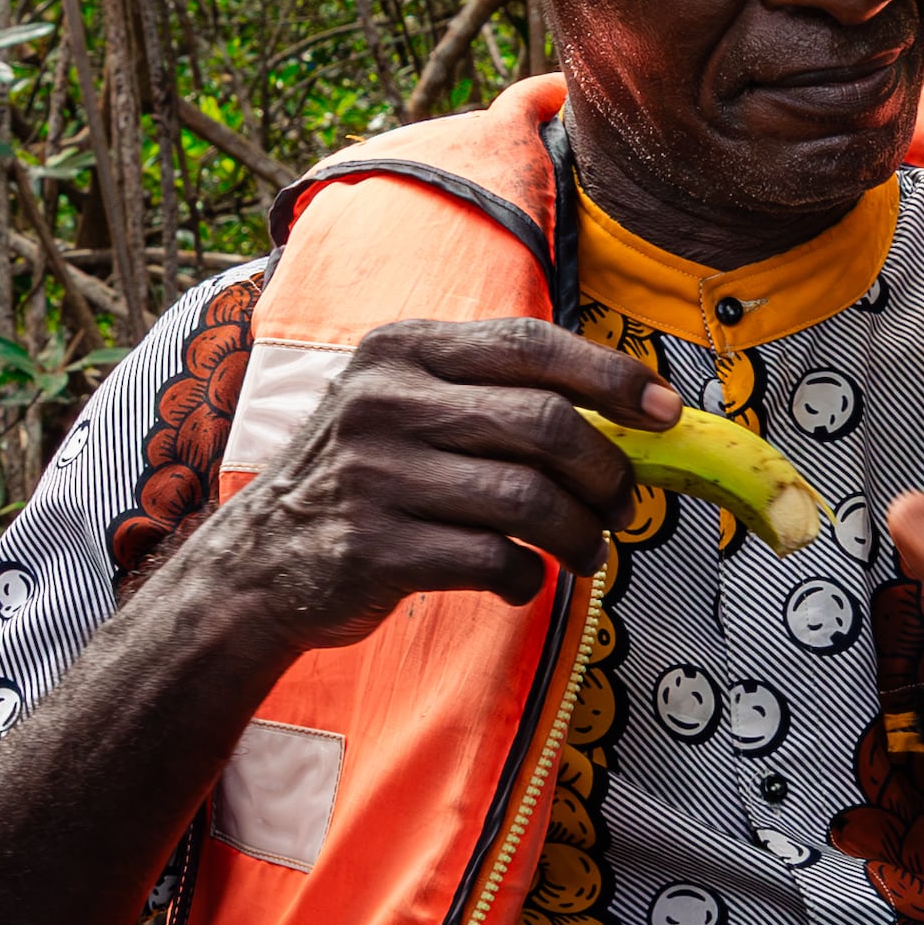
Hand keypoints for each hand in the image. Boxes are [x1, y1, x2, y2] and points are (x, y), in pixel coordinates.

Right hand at [195, 318, 670, 651]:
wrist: (258, 565)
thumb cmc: (365, 482)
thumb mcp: (405, 409)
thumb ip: (492, 396)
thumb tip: (628, 414)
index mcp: (401, 352)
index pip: (529, 345)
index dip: (612, 376)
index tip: (665, 412)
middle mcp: (382, 402)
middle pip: (545, 424)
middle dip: (607, 471)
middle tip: (624, 504)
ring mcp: (375, 475)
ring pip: (528, 498)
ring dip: (580, 534)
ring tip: (588, 551)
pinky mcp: (374, 548)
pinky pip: (492, 559)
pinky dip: (527, 576)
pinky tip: (522, 580)